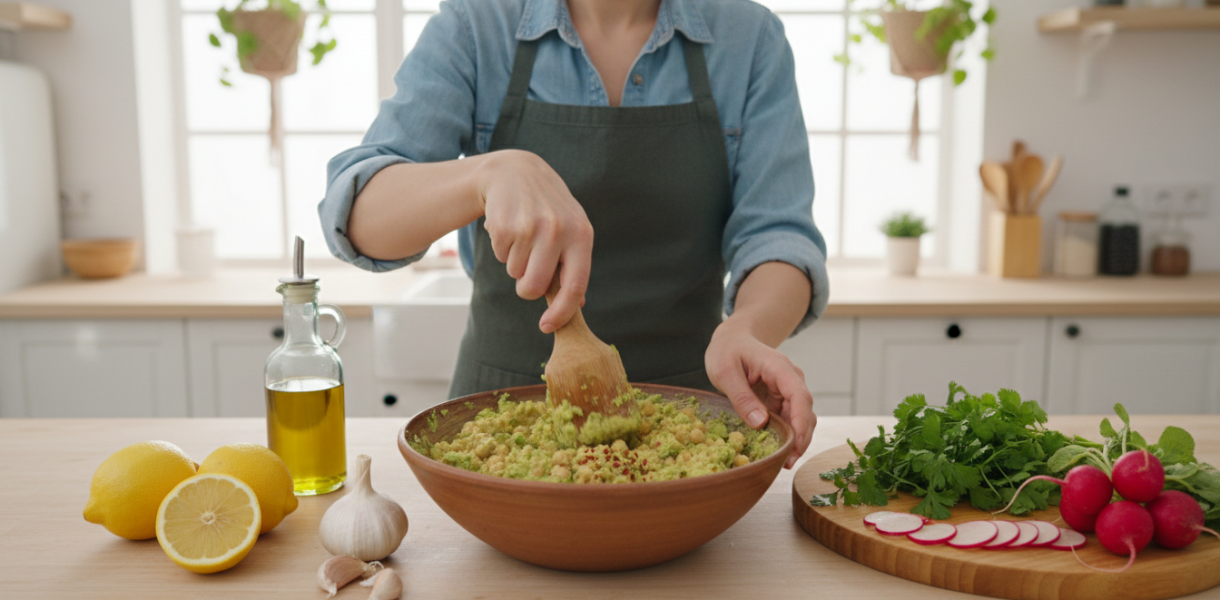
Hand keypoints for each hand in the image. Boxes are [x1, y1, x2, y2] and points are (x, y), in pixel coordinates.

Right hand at [476, 150, 592, 332]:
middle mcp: (558, 230)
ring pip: (515, 273)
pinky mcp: (505, 225)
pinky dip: (503, 248)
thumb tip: (576, 303)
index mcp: (581, 235)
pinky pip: (500, 256)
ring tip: (522, 237)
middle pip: (534, 287)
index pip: (574, 286)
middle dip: (526, 288)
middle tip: (526, 275)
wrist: (516, 172)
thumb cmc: (548, 208)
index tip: (548, 326)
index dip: (561, 312)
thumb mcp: (571, 228)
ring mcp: (530, 227)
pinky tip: (510, 228)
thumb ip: (575, 264)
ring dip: (515, 263)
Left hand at [705, 319, 815, 468]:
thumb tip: (760, 423)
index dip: (800, 422)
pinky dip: (787, 435)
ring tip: (784, 463)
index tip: (795, 445)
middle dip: (801, 438)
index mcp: (779, 367)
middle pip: (805, 411)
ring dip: (796, 440)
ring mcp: (788, 389)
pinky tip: (778, 451)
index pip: (799, 395)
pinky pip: (790, 418)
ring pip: (801, 418)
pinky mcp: (782, 398)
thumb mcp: (725, 371)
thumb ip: (741, 397)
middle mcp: (791, 378)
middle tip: (787, 464)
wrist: (733, 339)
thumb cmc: (727, 351)